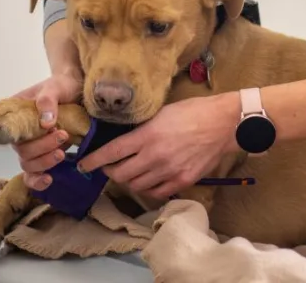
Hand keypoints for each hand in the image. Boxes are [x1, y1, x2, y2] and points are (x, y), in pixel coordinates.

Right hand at [10, 66, 83, 190]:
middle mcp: (21, 133)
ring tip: (62, 153)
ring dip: (44, 163)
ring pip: (28, 164)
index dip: (21, 139)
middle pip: (22, 151)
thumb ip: (48, 99)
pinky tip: (49, 180)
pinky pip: (34, 173)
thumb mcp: (56, 86)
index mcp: (17, 115)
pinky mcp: (45, 154)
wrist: (78, 90)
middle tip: (62, 135)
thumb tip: (45, 122)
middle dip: (42, 148)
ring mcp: (33, 145)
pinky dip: (38, 180)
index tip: (43, 132)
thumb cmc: (63, 85)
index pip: (8, 133)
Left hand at [76, 93, 239, 199]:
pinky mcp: (182, 182)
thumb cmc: (192, 111)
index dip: (94, 160)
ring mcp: (169, 172)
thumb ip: (141, 130)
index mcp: (147, 135)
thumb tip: (124, 140)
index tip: (83, 164)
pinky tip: (148, 180)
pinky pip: (156, 193)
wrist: (222, 124)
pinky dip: (147, 189)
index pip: (112, 152)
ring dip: (128, 180)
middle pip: (120, 174)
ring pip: (136, 186)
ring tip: (129, 172)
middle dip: (109, 172)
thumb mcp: (161, 113)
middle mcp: (154, 156)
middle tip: (109, 167)